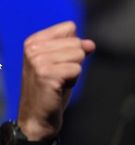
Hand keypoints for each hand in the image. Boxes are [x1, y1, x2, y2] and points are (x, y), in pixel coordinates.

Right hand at [18, 21, 95, 140]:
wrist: (38, 116)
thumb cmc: (52, 89)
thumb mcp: (62, 63)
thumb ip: (75, 49)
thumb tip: (91, 44)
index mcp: (34, 41)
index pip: (70, 28)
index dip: (73, 47)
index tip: (59, 62)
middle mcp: (33, 48)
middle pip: (76, 43)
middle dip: (74, 61)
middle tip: (59, 76)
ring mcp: (38, 61)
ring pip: (78, 55)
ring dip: (74, 72)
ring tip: (59, 81)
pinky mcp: (46, 74)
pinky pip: (77, 69)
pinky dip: (73, 81)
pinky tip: (59, 88)